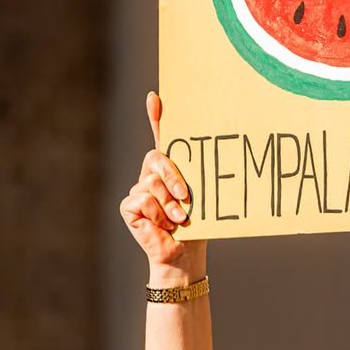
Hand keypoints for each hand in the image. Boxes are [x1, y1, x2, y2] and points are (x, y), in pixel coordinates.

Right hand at [120, 92, 206, 285]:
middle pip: (156, 157)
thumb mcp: (203, 196)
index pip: (162, 136)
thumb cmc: (198, 223)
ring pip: (151, 183)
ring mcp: (139, 188)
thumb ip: (200, 177)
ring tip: (178, 219)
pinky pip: (142, 200)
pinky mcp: (129, 205)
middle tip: (186, 197)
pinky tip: (162, 225)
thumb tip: (220, 154)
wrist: (185, 253)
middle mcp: (152, 174)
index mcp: (172, 168)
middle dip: (173, 176)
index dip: (157, 116)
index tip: (156, 96)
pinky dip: (157, 215)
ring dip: (169, 204)